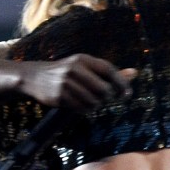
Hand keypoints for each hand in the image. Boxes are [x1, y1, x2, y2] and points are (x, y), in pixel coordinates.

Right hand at [18, 54, 134, 110]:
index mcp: (83, 59)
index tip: (126, 95)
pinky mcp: (59, 96)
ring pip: (93, 101)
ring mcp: (66, 83)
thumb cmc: (65, 72)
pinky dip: (85, 110)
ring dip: (96, 106)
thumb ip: (108, 72)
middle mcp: (75, 69)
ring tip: (90, 103)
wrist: (34, 77)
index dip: (121, 83)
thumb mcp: (84, 66)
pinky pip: (81, 108)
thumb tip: (135, 73)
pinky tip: (81, 106)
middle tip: (103, 99)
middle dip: (107, 98)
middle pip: (103, 89)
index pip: (108, 70)